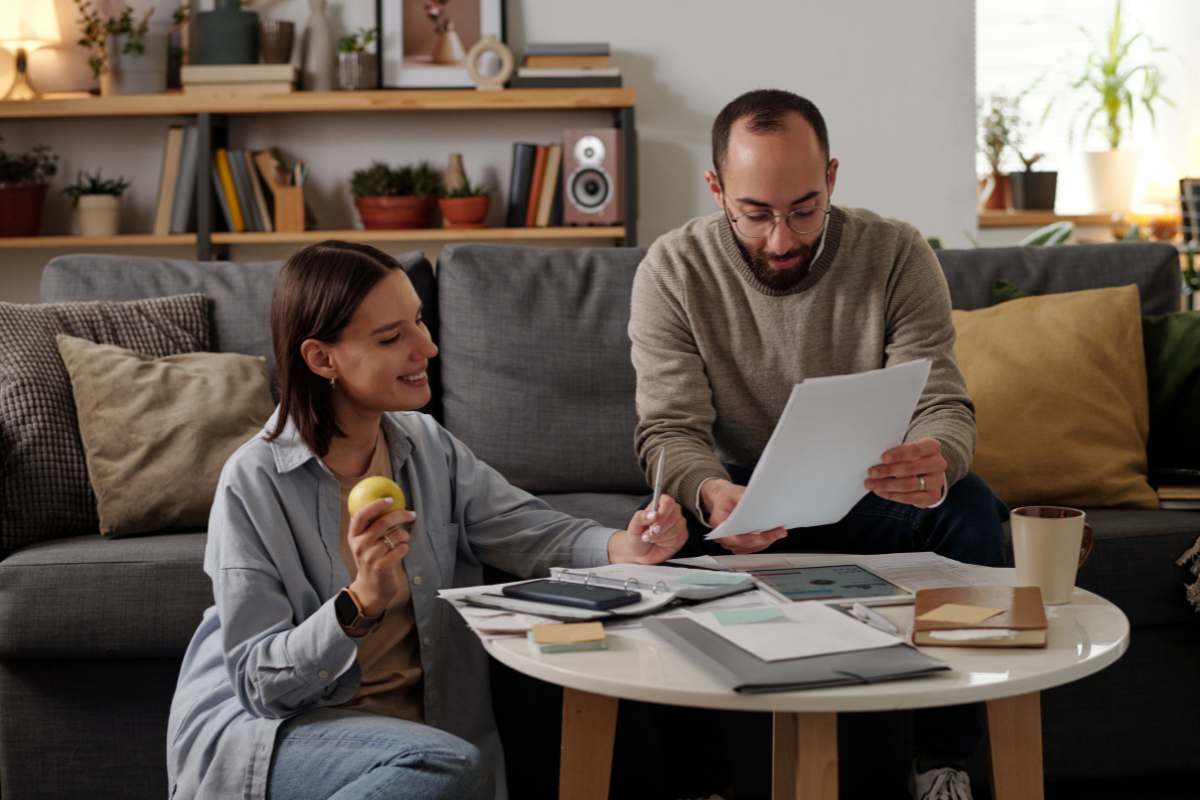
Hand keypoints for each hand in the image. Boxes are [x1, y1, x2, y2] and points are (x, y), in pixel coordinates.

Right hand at [345, 497, 414, 615]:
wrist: (371, 588)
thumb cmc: (372, 560)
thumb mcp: (365, 543)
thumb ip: (372, 526)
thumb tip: (390, 504)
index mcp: (354, 536)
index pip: (361, 515)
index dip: (375, 505)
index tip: (390, 499)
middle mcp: (360, 545)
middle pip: (383, 522)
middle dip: (401, 515)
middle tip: (411, 514)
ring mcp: (370, 556)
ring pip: (395, 535)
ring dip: (405, 535)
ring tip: (403, 540)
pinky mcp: (382, 566)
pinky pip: (401, 549)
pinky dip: (405, 547)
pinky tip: (401, 551)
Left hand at [608, 495, 687, 564]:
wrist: (640, 553)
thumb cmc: (637, 536)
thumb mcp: (634, 526)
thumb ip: (641, 517)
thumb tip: (653, 514)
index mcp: (660, 504)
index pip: (668, 502)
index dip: (662, 513)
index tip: (653, 522)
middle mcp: (672, 511)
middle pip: (674, 516)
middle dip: (659, 528)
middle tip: (648, 534)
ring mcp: (679, 523)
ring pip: (676, 529)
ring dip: (660, 537)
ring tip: (652, 539)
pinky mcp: (683, 535)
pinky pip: (678, 538)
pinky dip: (666, 542)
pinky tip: (660, 542)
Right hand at [701, 479, 787, 554]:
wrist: (721, 499)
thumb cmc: (726, 497)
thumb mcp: (734, 493)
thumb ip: (743, 498)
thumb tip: (757, 502)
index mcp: (718, 522)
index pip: (731, 537)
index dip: (747, 538)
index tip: (762, 536)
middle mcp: (721, 535)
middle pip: (743, 544)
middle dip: (763, 539)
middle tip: (779, 532)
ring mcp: (729, 541)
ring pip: (748, 548)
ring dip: (764, 542)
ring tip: (778, 533)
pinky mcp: (736, 543)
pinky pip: (750, 548)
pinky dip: (761, 543)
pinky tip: (771, 535)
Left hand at [865, 437, 946, 507]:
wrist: (927, 471)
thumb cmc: (912, 457)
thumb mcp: (907, 449)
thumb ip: (895, 452)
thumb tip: (873, 458)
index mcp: (932, 447)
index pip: (916, 449)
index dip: (899, 454)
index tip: (882, 458)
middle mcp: (938, 464)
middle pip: (910, 468)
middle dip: (887, 471)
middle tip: (871, 472)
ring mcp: (937, 481)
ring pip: (909, 484)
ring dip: (886, 485)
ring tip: (871, 484)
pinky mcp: (933, 496)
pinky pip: (910, 498)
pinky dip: (892, 495)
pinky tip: (880, 492)